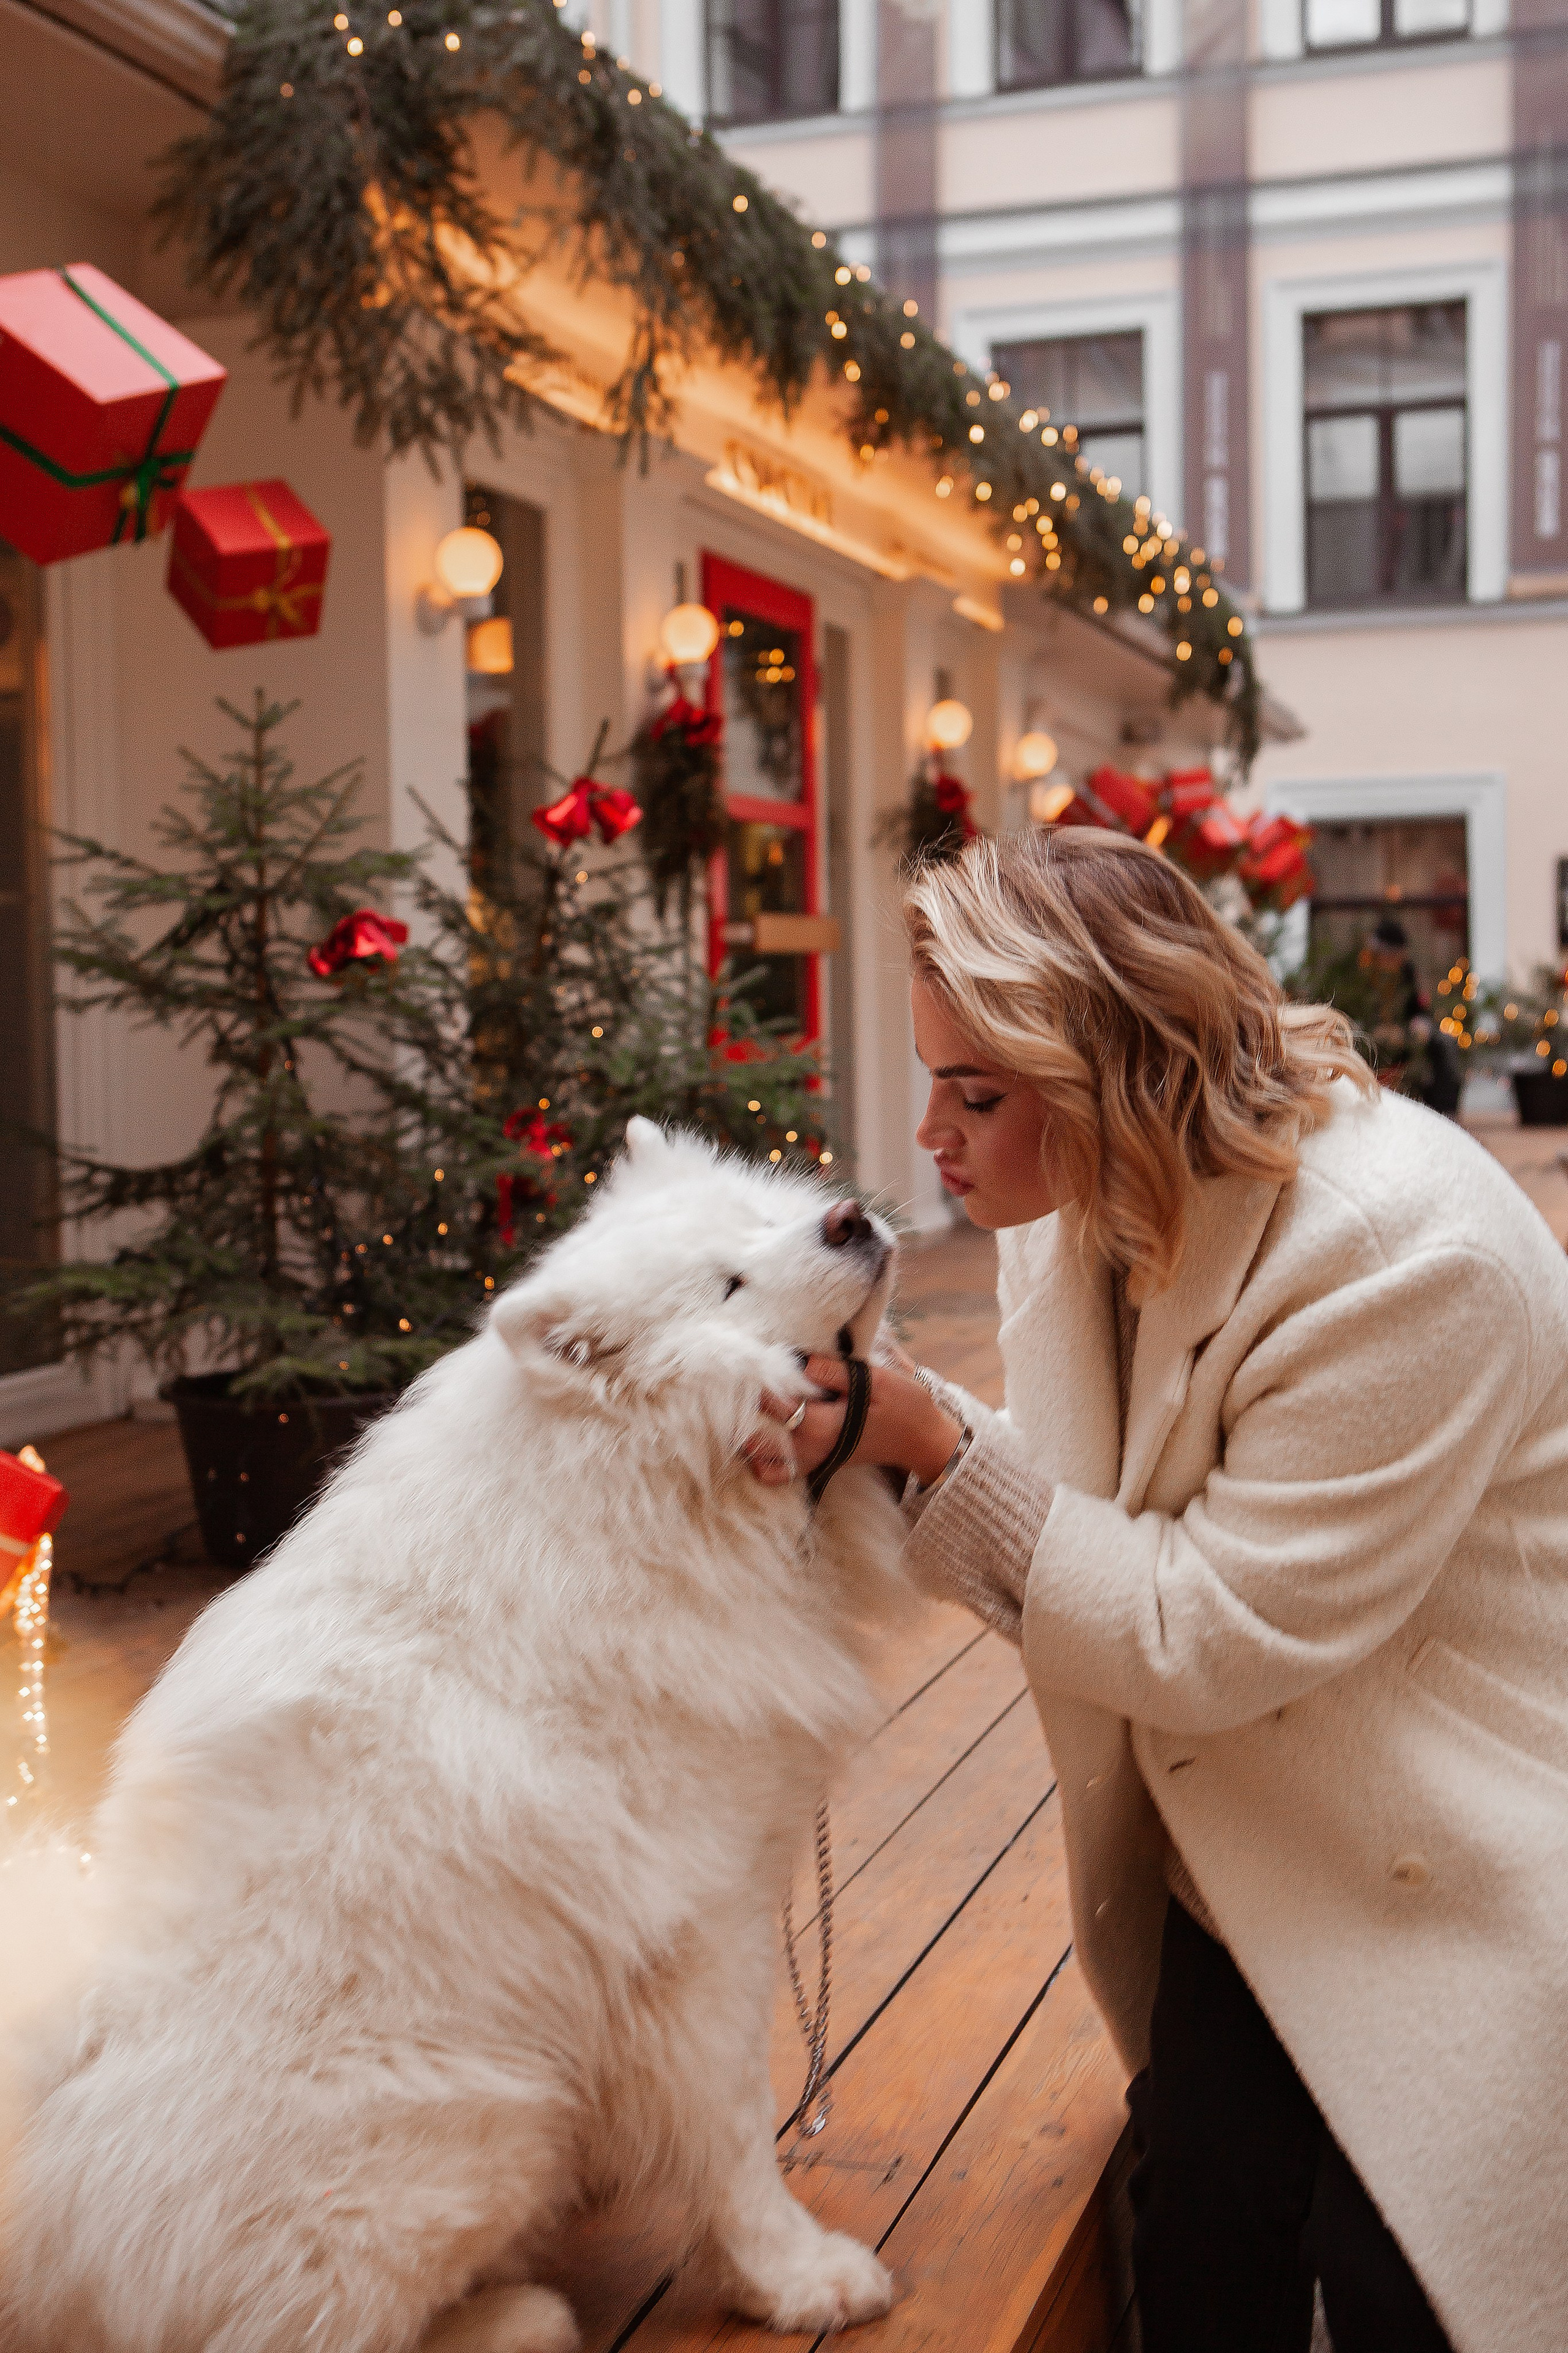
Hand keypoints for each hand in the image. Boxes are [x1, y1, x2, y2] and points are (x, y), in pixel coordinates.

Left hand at [743, 1356, 960, 1489]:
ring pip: (758, 1455)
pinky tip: (758, 1435)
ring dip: (743, 1431)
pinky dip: (760, 1459)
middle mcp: (809, 1448)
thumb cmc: (902, 1405)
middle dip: (739, 1406)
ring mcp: (810, 1460)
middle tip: (731, 1380)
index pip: (770, 1401)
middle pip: (754, 1431)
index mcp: (821, 1425)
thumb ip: (832, 1372)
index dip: (754, 1378)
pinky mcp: (814, 1465)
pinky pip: (774, 1474)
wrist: (921, 1439)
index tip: (744, 1358)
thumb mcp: (874, 1381)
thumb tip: (795, 1359)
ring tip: (739, 1404)